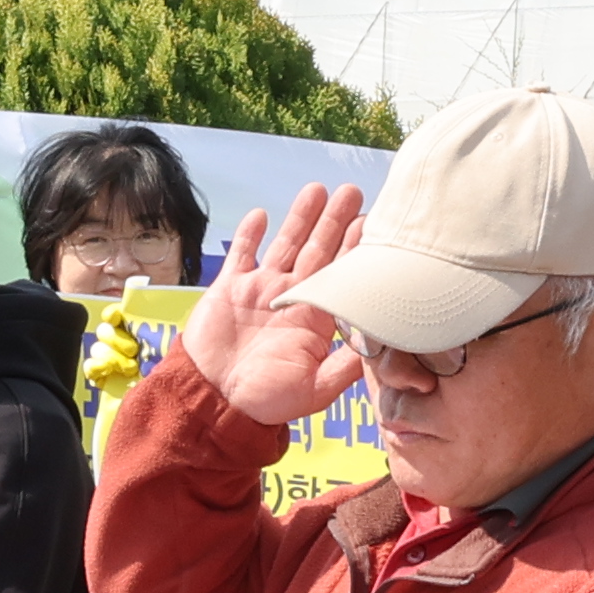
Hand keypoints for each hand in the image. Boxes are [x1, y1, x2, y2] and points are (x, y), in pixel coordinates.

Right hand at [178, 189, 371, 427]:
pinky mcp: (230, 288)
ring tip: (317, 190)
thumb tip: (379, 347)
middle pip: (318, 250)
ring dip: (300, 217)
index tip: (371, 223)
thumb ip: (344, 368)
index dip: (355, 250)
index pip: (340, 276)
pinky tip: (261, 214)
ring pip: (285, 244)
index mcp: (314, 320)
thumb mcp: (314, 391)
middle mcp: (291, 299)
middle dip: (334, 221)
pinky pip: (242, 254)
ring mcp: (260, 290)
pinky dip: (251, 234)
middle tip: (352, 192)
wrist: (214, 401)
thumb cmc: (264, 402)